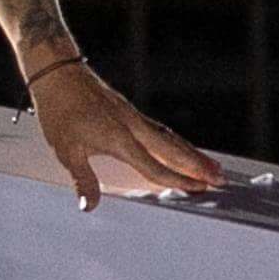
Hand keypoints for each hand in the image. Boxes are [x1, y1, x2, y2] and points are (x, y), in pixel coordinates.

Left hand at [27, 55, 223, 210]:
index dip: (177, 181)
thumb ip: (83, 179)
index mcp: (120, 139)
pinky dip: (175, 141)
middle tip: (220, 178)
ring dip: (191, 152)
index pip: (154, 166)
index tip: (198, 189)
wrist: (59, 72)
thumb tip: (89, 206)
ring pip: (169, 138)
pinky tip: (180, 146)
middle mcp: (133, 127)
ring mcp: (133, 117)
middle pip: (172, 150)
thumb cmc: (60, 110)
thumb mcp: (66, 150)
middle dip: (197, 165)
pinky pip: (159, 130)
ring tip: (211, 165)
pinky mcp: (129, 111)